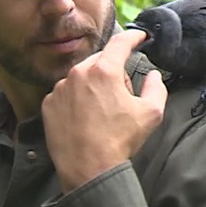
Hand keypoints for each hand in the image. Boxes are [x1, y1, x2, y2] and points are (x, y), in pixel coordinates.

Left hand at [42, 29, 167, 192]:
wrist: (88, 169)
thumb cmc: (119, 141)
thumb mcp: (151, 113)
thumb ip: (156, 87)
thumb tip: (153, 75)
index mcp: (104, 71)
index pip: (121, 42)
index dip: (134, 37)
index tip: (140, 36)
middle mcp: (78, 73)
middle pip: (101, 62)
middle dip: (114, 72)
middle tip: (122, 97)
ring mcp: (60, 88)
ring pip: (82, 77)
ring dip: (93, 87)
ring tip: (102, 114)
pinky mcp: (49, 104)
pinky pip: (66, 94)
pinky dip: (76, 101)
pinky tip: (85, 120)